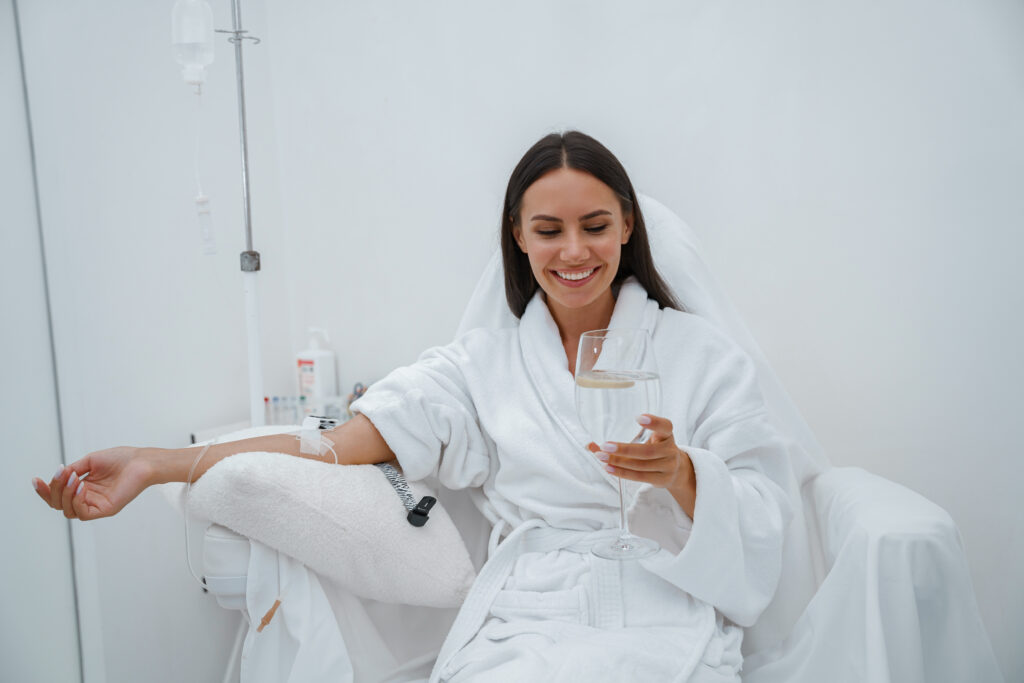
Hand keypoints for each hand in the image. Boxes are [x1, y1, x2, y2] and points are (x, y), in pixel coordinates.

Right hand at [32, 447, 153, 520]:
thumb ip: (72, 470)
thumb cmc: (121, 459)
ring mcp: (96, 505)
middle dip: (53, 490)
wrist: (142, 461)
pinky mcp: (106, 510)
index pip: (58, 495)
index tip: (36, 479)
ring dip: (65, 493)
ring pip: (67, 510)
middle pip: (58, 504)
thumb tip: (57, 477)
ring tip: (74, 477)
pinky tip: (81, 486)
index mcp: (83, 487)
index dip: (45, 490)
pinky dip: (76, 500)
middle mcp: (88, 498)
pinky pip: (82, 513)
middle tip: (61, 474)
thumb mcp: (90, 461)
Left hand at [588, 414, 694, 491]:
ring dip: (619, 462)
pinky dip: (622, 473)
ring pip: (641, 466)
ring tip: (602, 457)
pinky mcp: (662, 479)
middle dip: (624, 449)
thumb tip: (590, 445)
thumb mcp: (646, 440)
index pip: (665, 426)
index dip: (654, 422)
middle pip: (647, 451)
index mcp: (666, 435)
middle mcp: (670, 450)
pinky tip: (609, 468)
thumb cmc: (654, 450)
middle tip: (605, 445)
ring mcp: (668, 466)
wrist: (676, 470)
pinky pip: (640, 477)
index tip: (639, 418)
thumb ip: (623, 439)